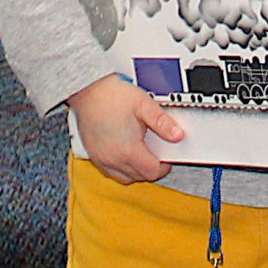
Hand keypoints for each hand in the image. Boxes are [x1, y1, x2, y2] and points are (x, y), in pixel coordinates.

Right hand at [70, 75, 185, 183]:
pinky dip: (121, 168)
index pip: (152, 172)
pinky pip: (110, 172)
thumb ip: (163, 122)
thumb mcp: (144, 104)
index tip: (166, 156)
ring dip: (136, 170)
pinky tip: (124, 153)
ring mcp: (102, 159)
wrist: (88, 89)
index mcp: (129, 149)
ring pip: (125, 178)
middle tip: (155, 151)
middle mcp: (114, 159)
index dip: (164, 166)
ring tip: (141, 153)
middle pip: (140, 176)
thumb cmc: (112, 95)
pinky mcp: (93, 155)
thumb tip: (178, 135)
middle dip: (151, 167)